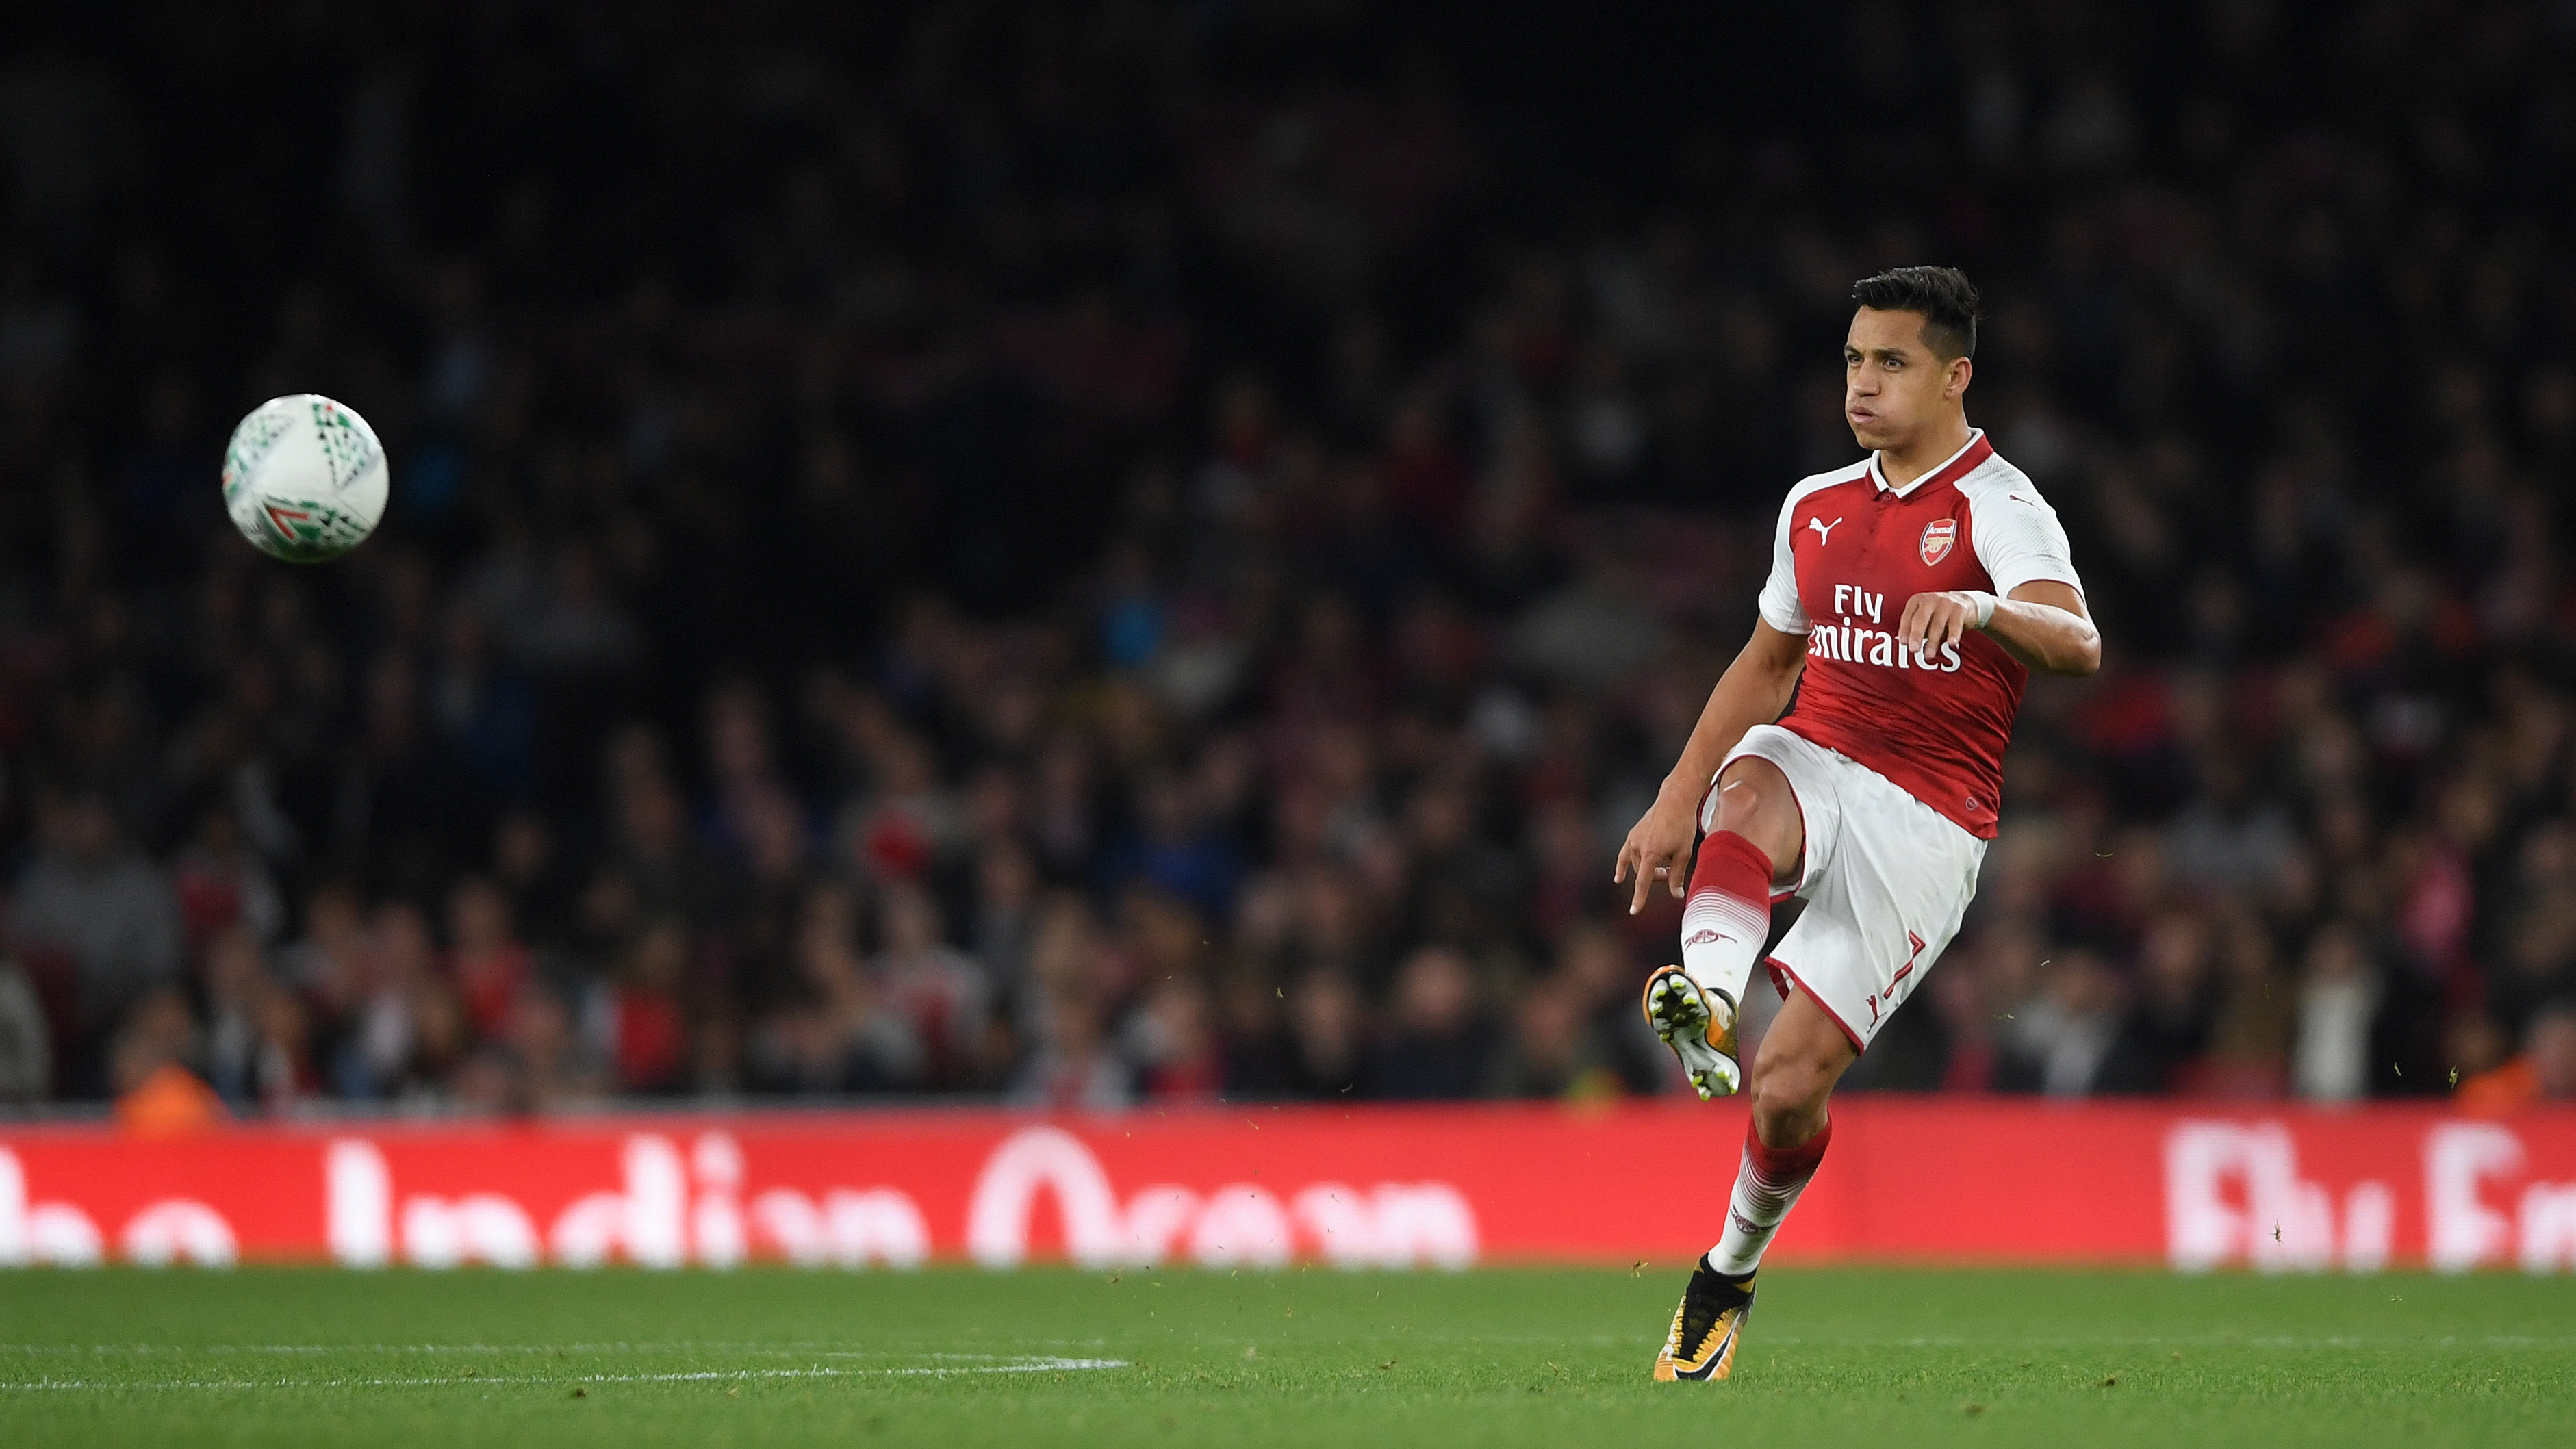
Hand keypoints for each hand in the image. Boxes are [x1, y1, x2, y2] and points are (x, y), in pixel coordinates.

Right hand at [1614, 787, 1699, 914]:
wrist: (1675, 801)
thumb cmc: (1682, 825)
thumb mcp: (1683, 853)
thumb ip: (1677, 876)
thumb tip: (1676, 895)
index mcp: (1651, 852)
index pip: (1643, 881)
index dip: (1639, 898)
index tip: (1634, 911)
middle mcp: (1638, 847)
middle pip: (1643, 873)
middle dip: (1656, 878)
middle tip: (1670, 873)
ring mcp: (1633, 840)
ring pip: (1637, 865)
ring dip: (1649, 869)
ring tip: (1665, 863)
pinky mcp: (1633, 834)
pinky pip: (1625, 855)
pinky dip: (1623, 867)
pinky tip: (1618, 878)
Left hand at [1897, 590, 1983, 663]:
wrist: (1965, 602)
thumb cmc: (1938, 613)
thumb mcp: (1924, 617)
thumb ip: (1914, 628)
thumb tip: (1904, 644)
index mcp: (1917, 600)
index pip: (1907, 616)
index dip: (1904, 630)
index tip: (1903, 643)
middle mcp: (1930, 600)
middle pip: (1920, 619)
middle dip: (1916, 635)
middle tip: (1913, 649)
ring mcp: (1945, 603)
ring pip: (1937, 624)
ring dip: (1933, 641)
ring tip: (1929, 655)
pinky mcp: (1960, 609)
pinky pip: (1956, 623)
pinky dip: (1953, 634)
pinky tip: (1951, 643)